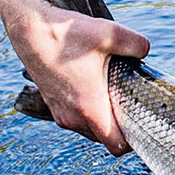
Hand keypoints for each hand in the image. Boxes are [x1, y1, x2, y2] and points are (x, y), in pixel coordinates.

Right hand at [4, 2, 150, 155]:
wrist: (29, 29)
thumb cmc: (65, 34)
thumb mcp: (111, 33)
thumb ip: (138, 45)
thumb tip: (145, 51)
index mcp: (89, 108)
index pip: (115, 145)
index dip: (134, 141)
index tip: (144, 126)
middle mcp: (72, 117)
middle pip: (104, 138)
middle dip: (120, 128)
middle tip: (133, 105)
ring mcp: (60, 112)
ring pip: (89, 129)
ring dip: (102, 119)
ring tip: (114, 95)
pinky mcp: (52, 104)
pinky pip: (76, 118)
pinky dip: (87, 111)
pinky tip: (96, 88)